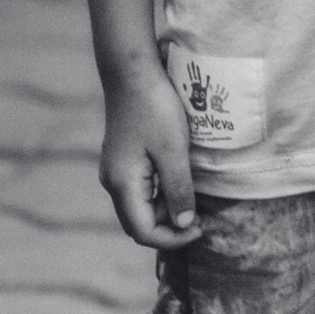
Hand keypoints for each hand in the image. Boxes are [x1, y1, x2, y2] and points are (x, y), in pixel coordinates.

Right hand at [99, 58, 199, 250]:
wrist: (133, 74)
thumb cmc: (155, 109)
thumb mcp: (173, 150)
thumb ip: (178, 189)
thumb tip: (184, 224)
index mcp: (122, 184)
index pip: (144, 231)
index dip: (173, 239)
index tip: (201, 229)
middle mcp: (113, 183)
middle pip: (139, 224)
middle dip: (170, 228)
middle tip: (201, 219)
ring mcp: (115, 172)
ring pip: (139, 208)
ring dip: (166, 212)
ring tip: (194, 200)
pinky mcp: (122, 161)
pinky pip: (139, 191)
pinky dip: (160, 197)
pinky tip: (180, 183)